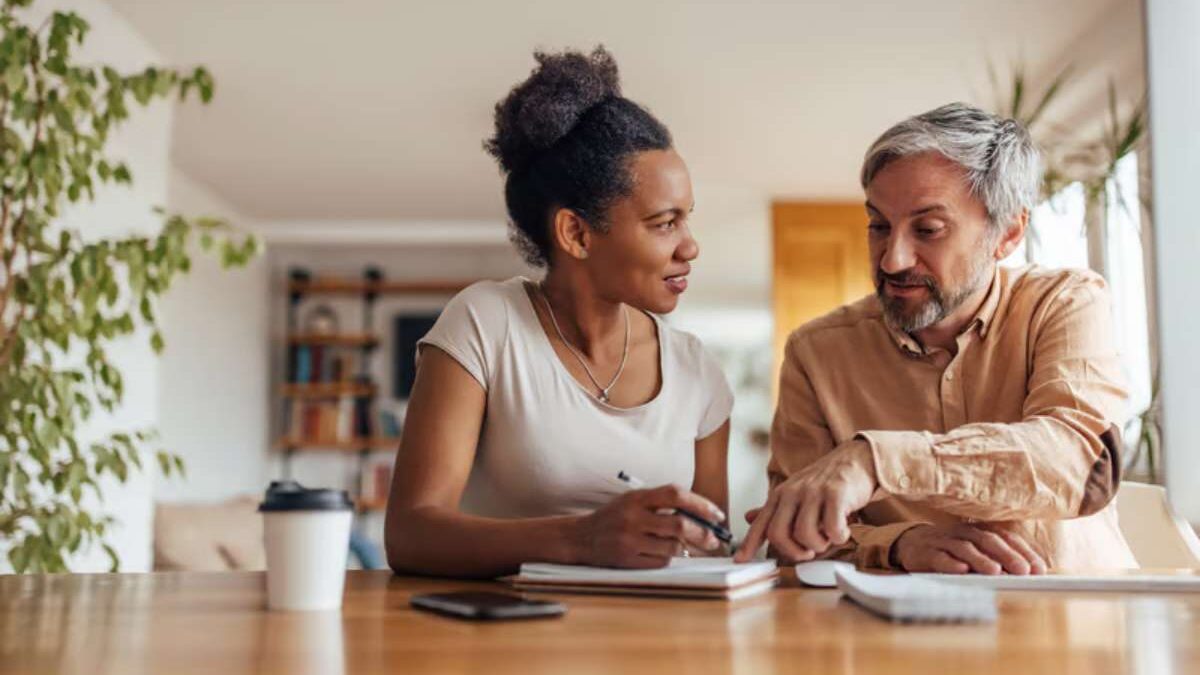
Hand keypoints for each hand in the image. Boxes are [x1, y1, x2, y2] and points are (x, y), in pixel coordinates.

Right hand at [573, 485, 725, 568]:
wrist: (580, 537)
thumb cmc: (613, 517)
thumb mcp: (633, 501)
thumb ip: (660, 503)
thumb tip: (700, 514)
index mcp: (637, 498)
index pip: (676, 494)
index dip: (700, 503)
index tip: (716, 514)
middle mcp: (633, 517)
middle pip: (679, 524)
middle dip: (703, 533)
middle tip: (714, 539)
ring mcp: (630, 539)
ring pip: (673, 546)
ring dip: (686, 548)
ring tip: (688, 547)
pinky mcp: (627, 559)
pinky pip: (660, 561)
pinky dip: (669, 558)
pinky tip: (665, 554)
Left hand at [734, 440, 876, 561]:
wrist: (856, 458)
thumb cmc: (826, 482)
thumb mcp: (796, 492)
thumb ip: (774, 510)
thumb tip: (748, 518)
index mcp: (780, 495)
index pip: (761, 523)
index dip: (749, 544)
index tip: (740, 560)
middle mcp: (793, 492)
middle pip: (778, 533)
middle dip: (793, 551)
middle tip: (808, 552)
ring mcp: (813, 492)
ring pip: (804, 534)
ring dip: (818, 545)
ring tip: (828, 537)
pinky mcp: (836, 494)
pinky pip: (832, 528)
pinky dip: (838, 537)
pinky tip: (843, 531)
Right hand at [892, 523, 1047, 574]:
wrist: (910, 544)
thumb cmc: (950, 551)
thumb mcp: (974, 550)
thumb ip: (996, 558)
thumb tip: (1025, 574)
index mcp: (978, 531)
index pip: (1005, 537)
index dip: (1023, 551)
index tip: (1039, 569)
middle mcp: (962, 533)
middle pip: (987, 540)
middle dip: (1006, 555)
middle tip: (1022, 571)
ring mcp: (943, 541)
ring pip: (964, 548)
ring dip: (980, 560)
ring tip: (995, 572)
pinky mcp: (925, 552)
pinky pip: (939, 557)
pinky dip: (950, 563)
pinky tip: (962, 570)